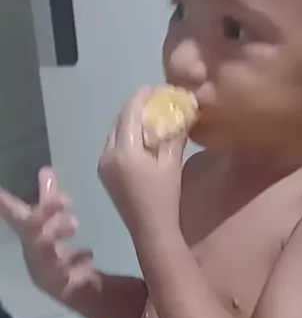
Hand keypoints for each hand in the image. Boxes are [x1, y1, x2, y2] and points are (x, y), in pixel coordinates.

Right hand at [0, 168, 94, 300]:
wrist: (72, 289)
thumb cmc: (54, 252)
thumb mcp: (51, 223)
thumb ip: (48, 198)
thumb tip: (46, 170)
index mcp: (29, 235)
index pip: (15, 214)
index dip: (5, 203)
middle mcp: (33, 252)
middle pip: (33, 232)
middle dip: (45, 213)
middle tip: (63, 199)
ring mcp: (46, 270)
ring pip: (46, 252)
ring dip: (57, 235)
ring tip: (74, 223)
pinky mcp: (63, 285)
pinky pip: (67, 275)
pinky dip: (77, 262)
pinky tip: (88, 253)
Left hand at [98, 87, 183, 235]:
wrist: (151, 230)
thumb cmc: (165, 197)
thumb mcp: (172, 163)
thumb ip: (174, 134)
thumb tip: (183, 111)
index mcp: (124, 151)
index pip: (130, 113)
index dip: (142, 97)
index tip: (155, 88)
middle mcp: (107, 154)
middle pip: (120, 121)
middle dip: (136, 108)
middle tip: (155, 101)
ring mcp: (103, 164)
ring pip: (116, 133)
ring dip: (131, 122)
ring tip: (150, 117)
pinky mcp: (105, 173)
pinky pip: (114, 146)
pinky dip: (127, 137)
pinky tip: (142, 138)